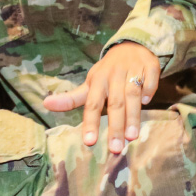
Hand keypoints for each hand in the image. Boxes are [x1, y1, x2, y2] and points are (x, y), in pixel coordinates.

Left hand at [43, 42, 159, 152]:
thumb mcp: (90, 84)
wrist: (131, 46)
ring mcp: (132, 70)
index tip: (90, 142)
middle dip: (115, 126)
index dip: (91, 122)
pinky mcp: (149, 66)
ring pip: (132, 94)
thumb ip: (71, 98)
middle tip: (115, 149)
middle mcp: (113, 75)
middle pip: (114, 103)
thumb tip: (45, 104)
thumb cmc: (108, 72)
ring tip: (132, 137)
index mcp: (98, 81)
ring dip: (132, 115)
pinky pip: (149, 81)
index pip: (92, 104)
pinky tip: (146, 103)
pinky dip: (148, 91)